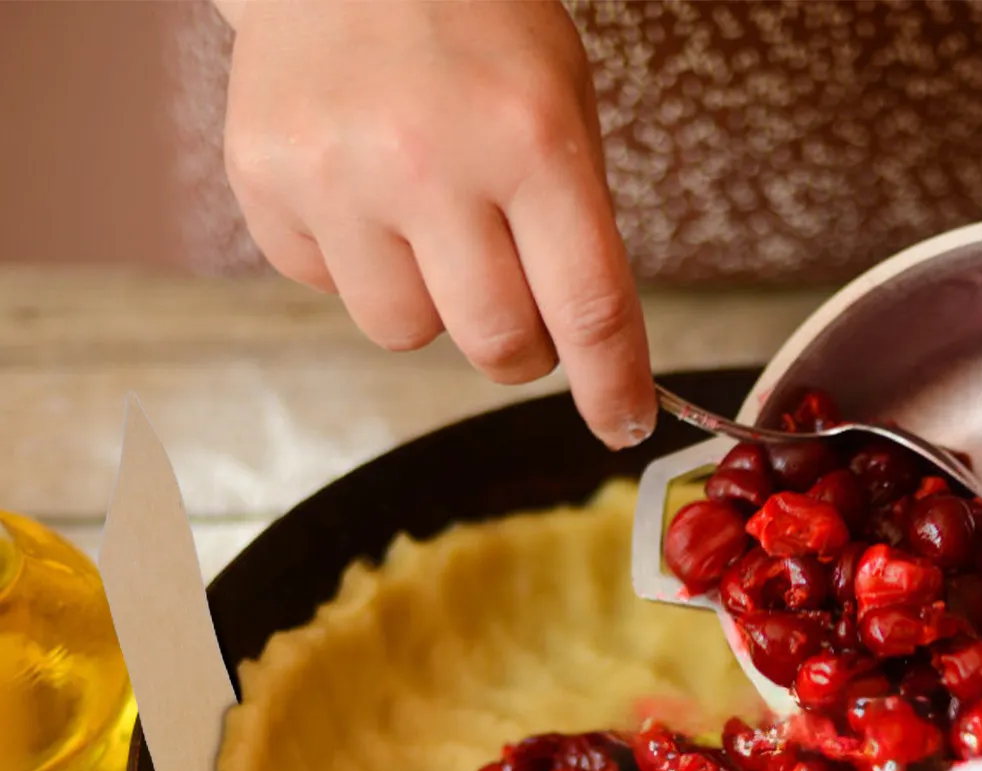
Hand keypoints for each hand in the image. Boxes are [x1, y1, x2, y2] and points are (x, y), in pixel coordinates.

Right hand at [222, 0, 654, 448]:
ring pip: (406, 333)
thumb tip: (589, 352)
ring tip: (425, 217)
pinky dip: (357, 262)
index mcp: (527, 138)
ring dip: (432, 304)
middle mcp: (427, 162)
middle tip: (520, 307)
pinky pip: (329, 289)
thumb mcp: (560, 102)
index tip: (624, 426)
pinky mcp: (264, 182)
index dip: (613, 387)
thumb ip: (576, 225)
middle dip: (522, 349)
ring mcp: (335, 175)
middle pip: (497, 345)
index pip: (587, 310)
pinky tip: (361, 187)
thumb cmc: (472, 23)